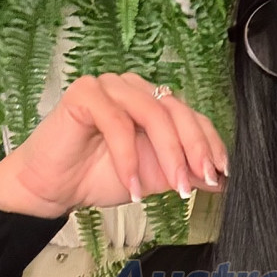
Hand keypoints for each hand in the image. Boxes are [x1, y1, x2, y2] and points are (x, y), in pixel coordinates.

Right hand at [0, 73, 228, 216]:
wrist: (54, 188)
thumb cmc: (99, 176)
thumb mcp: (154, 178)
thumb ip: (184, 173)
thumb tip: (221, 180)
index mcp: (153, 102)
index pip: (191, 116)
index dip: (209, 143)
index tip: (220, 172)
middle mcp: (135, 88)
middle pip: (177, 112)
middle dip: (194, 151)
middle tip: (200, 183)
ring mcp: (110, 86)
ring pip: (153, 114)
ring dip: (168, 155)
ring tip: (174, 190)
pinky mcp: (85, 93)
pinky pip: (117, 122)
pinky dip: (129, 157)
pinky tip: (133, 186)